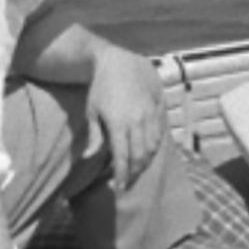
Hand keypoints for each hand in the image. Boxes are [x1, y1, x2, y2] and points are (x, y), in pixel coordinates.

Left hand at [83, 40, 166, 187]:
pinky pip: (160, 132)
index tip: (120, 187)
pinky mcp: (158, 106)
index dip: (122, 175)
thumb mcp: (92, 112)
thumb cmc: (100, 88)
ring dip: (146, 160)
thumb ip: (94, 137)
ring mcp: (150, 113)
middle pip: (140, 155)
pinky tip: (148, 151)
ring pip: (153, 146)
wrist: (119, 61)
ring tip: (138, 168)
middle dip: (134, 172)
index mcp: (119, 123)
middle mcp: (137, 120)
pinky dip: (154, 146)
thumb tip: (89, 159)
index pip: (123, 157)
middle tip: (128, 182)